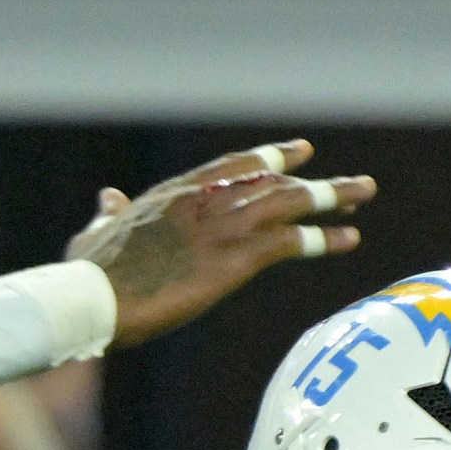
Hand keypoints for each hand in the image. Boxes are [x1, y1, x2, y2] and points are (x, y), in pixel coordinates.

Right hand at [67, 142, 373, 350]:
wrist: (91, 297)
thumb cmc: (86, 275)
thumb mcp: (96, 234)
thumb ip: (107, 214)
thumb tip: (107, 199)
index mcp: (174, 195)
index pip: (233, 167)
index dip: (270, 158)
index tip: (299, 152)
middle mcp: (205, 201)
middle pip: (271, 181)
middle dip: (312, 181)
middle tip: (348, 183)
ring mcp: (220, 228)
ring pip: (288, 203)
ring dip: (331, 198)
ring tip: (363, 197)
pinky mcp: (230, 261)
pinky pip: (287, 242)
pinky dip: (320, 238)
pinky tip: (347, 239)